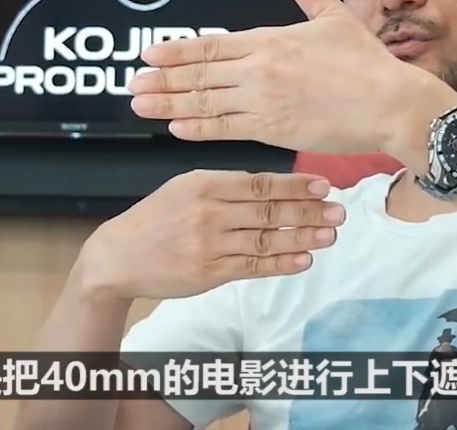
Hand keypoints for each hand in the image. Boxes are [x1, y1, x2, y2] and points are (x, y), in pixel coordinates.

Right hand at [78, 170, 343, 301]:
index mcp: (204, 184)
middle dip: (308, 212)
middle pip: (269, 211)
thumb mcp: (184, 187)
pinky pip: (252, 267)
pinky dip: (280, 263)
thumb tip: (271, 187)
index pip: (260, 183)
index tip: (323, 186)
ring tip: (330, 236)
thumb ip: (224, 186)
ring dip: (302, 238)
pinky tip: (304, 260)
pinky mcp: (208, 273)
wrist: (118, 256)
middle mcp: (209, 212)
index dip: (295, 186)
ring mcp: (209, 244)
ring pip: (265, 240)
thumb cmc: (155, 219)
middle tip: (338, 212)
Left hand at [128, 0, 451, 154]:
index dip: (176, 51)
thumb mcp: (332, 14)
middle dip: (162, 79)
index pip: (210, 45)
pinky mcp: (274, 130)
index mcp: (270, 39)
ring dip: (169, 104)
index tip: (149, 53)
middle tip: (133, 84)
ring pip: (205, 102)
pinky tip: (177, 128)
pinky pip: (226, 129)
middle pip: (200, 74)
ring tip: (141, 105)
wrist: (391, 103)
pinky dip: (198, 128)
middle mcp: (260, 69)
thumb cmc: (366, 62)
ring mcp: (264, 101)